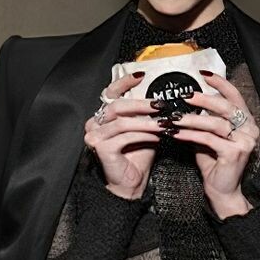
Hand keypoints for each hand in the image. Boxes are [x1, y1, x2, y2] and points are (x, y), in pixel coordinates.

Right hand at [86, 72, 166, 198]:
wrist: (131, 183)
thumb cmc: (138, 155)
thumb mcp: (145, 129)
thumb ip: (147, 114)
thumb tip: (164, 97)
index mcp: (103, 115)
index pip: (110, 92)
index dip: (125, 82)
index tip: (142, 76)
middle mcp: (95, 123)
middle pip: (117, 105)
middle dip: (142, 104)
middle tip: (161, 105)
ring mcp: (95, 135)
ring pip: (122, 121)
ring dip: (147, 121)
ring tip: (164, 123)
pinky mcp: (100, 147)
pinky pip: (125, 136)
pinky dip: (143, 135)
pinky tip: (156, 136)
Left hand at [166, 72, 258, 217]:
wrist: (223, 190)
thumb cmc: (215, 163)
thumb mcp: (210, 136)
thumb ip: (205, 120)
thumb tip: (187, 101)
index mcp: (247, 121)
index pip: (235, 96)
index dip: (220, 84)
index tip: (203, 74)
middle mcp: (250, 129)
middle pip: (226, 107)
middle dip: (204, 99)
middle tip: (185, 95)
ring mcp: (244, 142)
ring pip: (215, 123)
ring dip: (192, 118)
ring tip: (174, 117)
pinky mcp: (234, 153)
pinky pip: (208, 139)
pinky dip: (189, 135)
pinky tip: (176, 133)